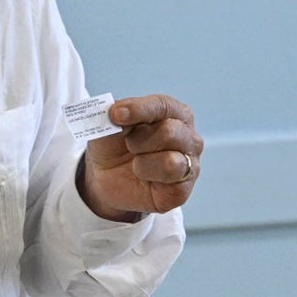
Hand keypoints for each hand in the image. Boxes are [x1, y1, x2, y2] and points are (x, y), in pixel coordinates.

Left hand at [80, 94, 202, 220]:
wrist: (105, 177)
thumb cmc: (114, 145)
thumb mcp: (107, 127)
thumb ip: (114, 118)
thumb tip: (117, 113)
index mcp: (174, 113)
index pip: (163, 105)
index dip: (139, 109)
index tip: (115, 114)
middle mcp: (189, 137)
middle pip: (169, 131)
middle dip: (139, 139)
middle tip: (127, 144)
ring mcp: (190, 164)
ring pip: (171, 161)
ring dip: (142, 161)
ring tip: (134, 162)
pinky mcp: (182, 190)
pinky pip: (169, 182)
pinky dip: (147, 176)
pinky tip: (141, 176)